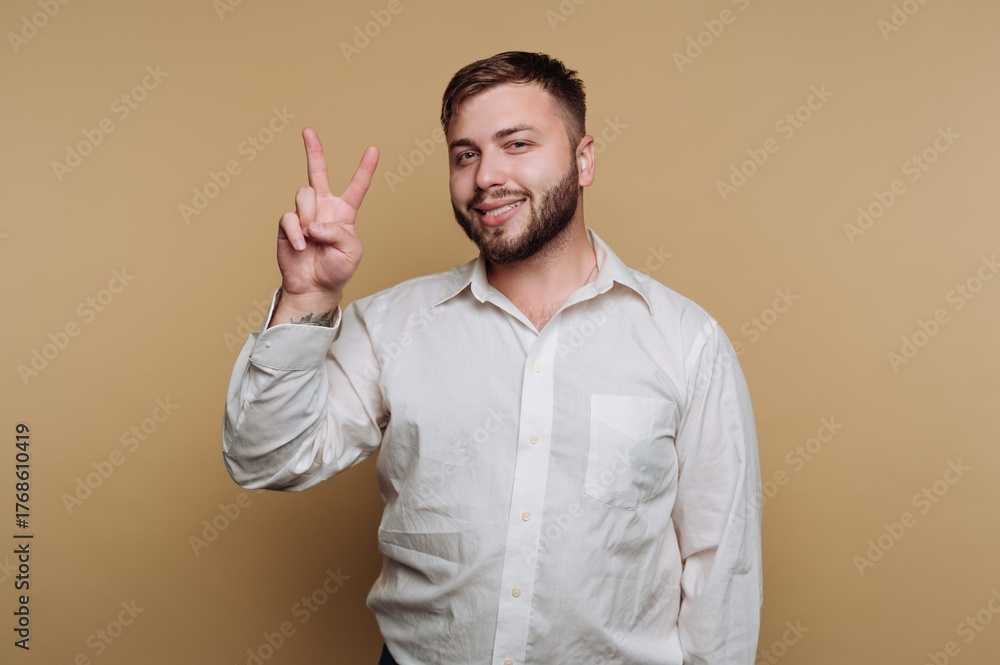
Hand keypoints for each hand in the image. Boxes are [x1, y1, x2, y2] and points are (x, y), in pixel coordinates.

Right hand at [275, 127, 378, 316]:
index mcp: (345, 212)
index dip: (365, 169)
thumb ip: (338, 233)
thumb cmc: (337, 269)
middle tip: (308, 130)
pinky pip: (290, 217)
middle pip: (318, 172)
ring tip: (313, 238)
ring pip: (305, 194)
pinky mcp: (288, 224)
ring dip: (310, 215)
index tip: (374, 149)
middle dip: (313, 150)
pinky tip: (301, 245)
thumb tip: (314, 223)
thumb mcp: (351, 252)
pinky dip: (297, 232)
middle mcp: (324, 208)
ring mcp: (304, 214)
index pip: (357, 187)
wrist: (314, 287)